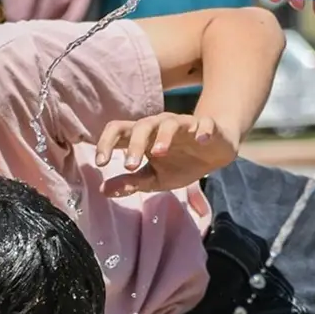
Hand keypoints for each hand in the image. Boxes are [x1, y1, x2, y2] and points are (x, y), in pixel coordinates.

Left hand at [95, 113, 238, 196]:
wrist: (214, 151)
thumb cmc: (180, 163)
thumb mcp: (154, 178)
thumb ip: (131, 182)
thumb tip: (103, 190)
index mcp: (143, 137)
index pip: (118, 131)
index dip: (106, 143)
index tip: (100, 163)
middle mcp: (160, 126)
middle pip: (142, 126)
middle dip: (134, 145)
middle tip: (129, 166)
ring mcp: (184, 124)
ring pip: (170, 123)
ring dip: (163, 136)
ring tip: (158, 153)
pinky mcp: (207, 126)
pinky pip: (205, 123)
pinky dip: (203, 130)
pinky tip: (201, 140)